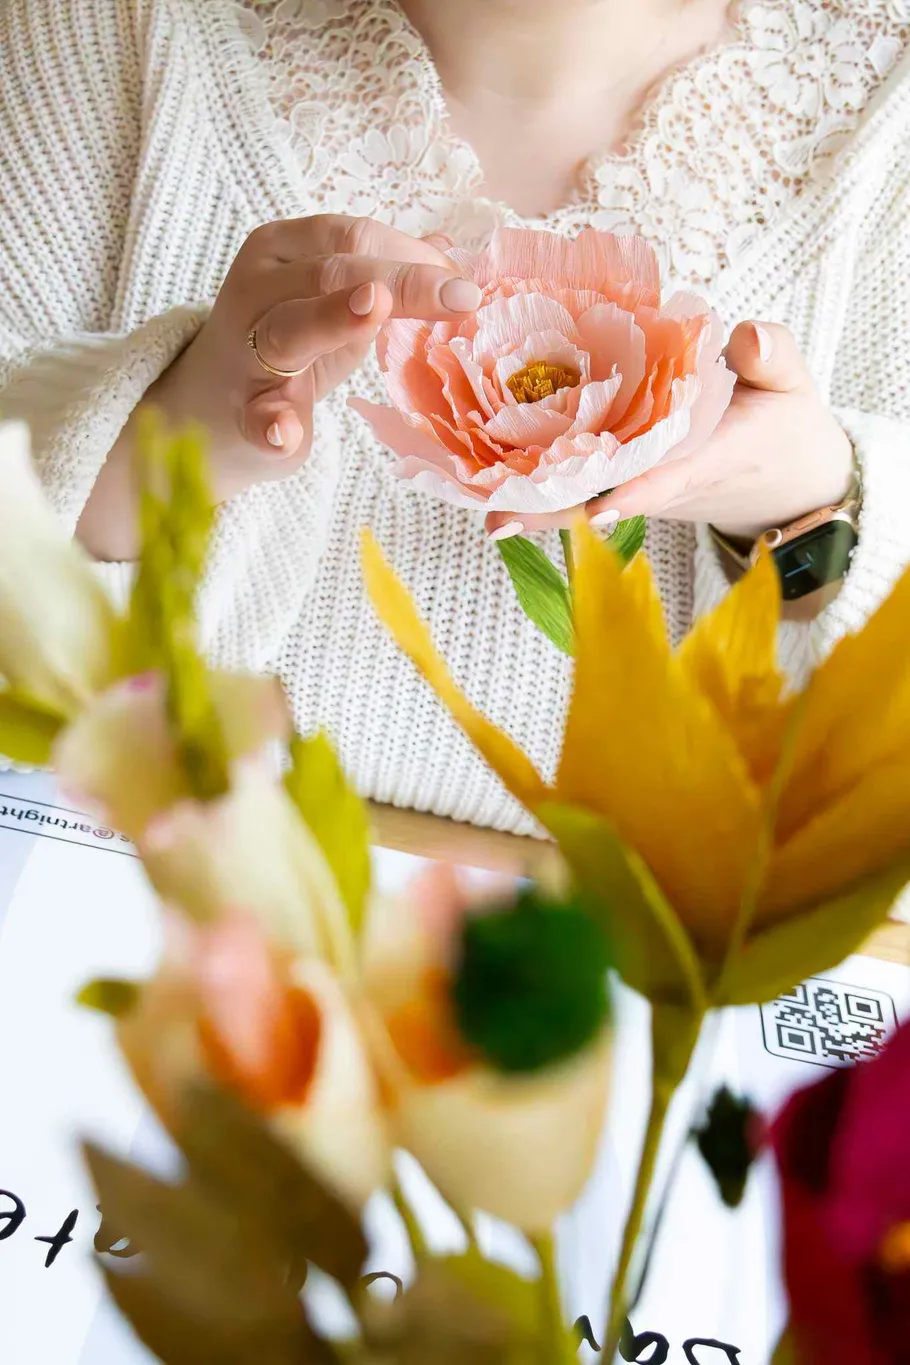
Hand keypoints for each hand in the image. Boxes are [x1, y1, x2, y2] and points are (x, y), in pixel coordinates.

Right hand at [78, 217, 480, 558]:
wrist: (207, 412)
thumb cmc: (286, 347)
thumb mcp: (333, 301)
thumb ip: (382, 277)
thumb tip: (450, 253)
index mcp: (281, 248)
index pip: (352, 236)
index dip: (412, 253)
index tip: (462, 282)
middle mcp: (258, 287)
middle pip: (333, 272)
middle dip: (403, 281)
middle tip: (463, 296)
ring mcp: (246, 351)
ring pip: (292, 327)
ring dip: (333, 317)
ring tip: (373, 310)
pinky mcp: (242, 412)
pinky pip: (256, 416)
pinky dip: (271, 425)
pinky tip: (284, 433)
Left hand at [484, 322, 853, 541]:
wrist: (788, 485)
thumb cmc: (786, 426)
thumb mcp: (793, 383)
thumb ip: (775, 355)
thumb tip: (747, 336)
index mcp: (713, 457)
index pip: (668, 476)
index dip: (633, 490)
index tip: (598, 506)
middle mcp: (670, 486)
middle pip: (604, 503)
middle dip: (553, 512)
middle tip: (498, 520)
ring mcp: (646, 494)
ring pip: (586, 506)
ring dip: (537, 508)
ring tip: (482, 511)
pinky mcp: (631, 490)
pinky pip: (585, 496)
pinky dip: (544, 492)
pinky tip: (493, 486)